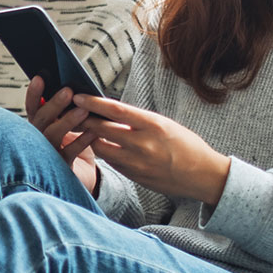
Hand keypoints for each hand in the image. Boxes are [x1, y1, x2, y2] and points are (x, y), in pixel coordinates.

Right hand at [24, 77, 100, 193]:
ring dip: (67, 121)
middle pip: (41, 120)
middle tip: (68, 91)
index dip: (34, 94)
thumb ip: (66, 110)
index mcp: (39, 126)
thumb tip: (74, 87)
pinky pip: (70, 152)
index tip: (40, 78)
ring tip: (83, 109)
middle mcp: (38, 140)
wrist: (86, 175)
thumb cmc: (77, 145)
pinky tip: (93, 132)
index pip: (32, 108)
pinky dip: (81, 141)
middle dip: (54, 104)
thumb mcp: (70, 124)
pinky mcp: (61, 168)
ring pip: (52, 135)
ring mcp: (48, 154)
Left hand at [67, 93, 231, 204]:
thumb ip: (138, 120)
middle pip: (102, 129)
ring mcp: (137, 163)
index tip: (78, 96)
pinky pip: (111, 162)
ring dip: (89, 138)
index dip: (92, 102)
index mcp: (152, 124)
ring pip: (101, 147)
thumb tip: (111, 112)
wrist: (203, 175)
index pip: (115, 110)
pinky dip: (104, 152)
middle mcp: (142, 144)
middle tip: (69, 111)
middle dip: (83, 119)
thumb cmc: (186, 145)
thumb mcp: (165, 124)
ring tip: (79, 128)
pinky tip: (98, 145)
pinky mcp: (134, 177)